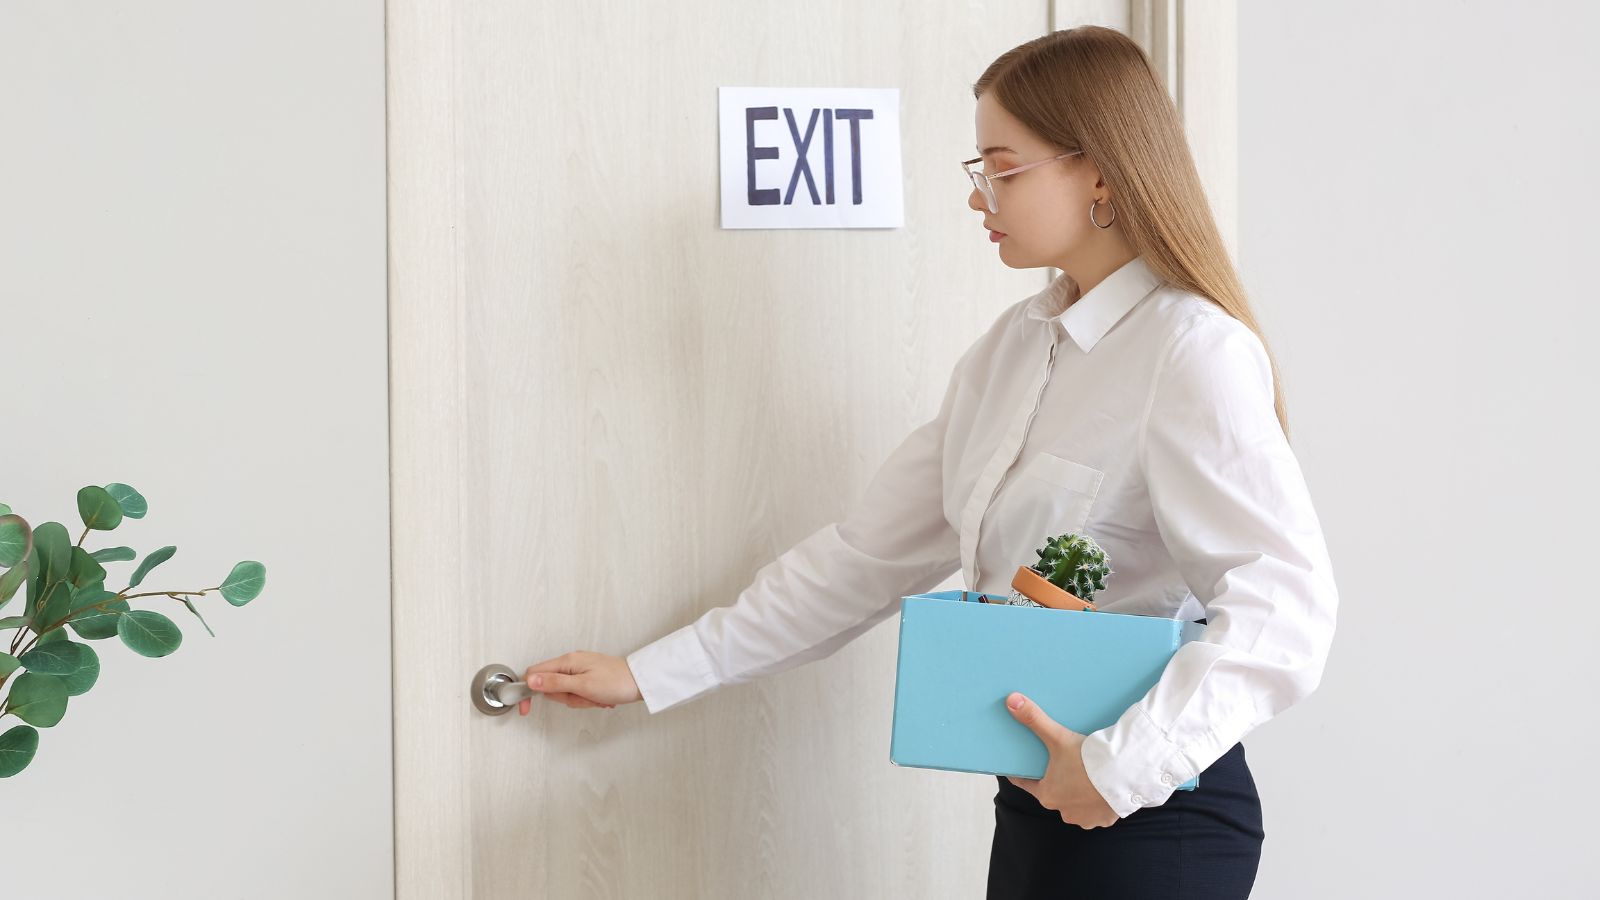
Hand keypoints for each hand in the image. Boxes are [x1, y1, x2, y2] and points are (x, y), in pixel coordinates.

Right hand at [518, 650, 643, 715]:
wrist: (641, 681)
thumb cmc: (616, 682)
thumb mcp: (582, 685)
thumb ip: (555, 683)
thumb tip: (530, 680)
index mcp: (567, 661)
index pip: (535, 673)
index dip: (528, 691)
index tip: (526, 708)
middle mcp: (572, 662)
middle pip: (552, 687)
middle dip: (566, 698)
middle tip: (583, 697)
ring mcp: (581, 670)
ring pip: (566, 693)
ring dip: (579, 700)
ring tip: (595, 697)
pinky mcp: (589, 677)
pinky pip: (578, 693)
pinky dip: (587, 699)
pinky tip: (600, 698)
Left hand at [1003, 691, 1119, 828]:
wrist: (1124, 774)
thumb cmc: (1088, 760)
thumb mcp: (1058, 737)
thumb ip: (1034, 720)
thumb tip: (1011, 700)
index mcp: (1047, 795)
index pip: (1026, 784)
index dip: (1023, 774)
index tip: (1021, 767)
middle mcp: (1063, 811)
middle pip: (1053, 793)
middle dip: (1055, 781)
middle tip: (1060, 765)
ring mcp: (1085, 818)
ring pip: (1074, 804)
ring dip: (1076, 794)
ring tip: (1082, 776)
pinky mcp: (1104, 820)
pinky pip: (1095, 811)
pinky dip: (1096, 801)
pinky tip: (1099, 789)